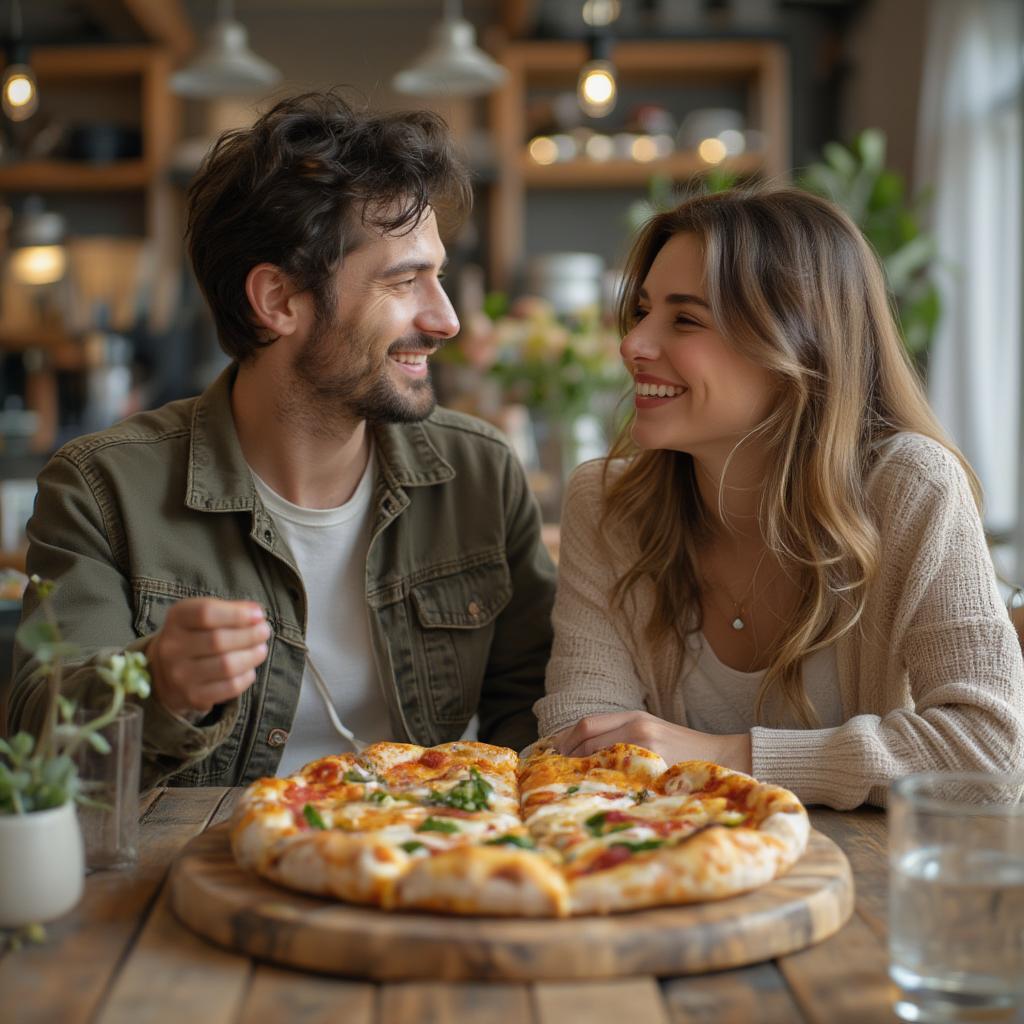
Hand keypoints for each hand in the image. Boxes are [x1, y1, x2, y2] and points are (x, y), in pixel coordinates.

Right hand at [148, 598, 269, 717]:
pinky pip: (229, 687)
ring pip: (226, 666)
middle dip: (250, 635)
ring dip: (252, 656)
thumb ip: (230, 609)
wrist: (165, 671)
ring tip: (261, 650)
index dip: (237, 614)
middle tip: (264, 632)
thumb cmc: (195, 634)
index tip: (259, 615)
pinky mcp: (192, 697)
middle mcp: (172, 647)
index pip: (205, 613)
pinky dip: (246, 677)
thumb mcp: (203, 614)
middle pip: (218, 640)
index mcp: (176, 619)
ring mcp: (180, 675)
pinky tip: (249, 669)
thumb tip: (257, 613)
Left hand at [549, 711, 752, 773]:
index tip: (553, 756)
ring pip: (597, 758)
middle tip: (556, 775)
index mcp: (633, 717)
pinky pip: (618, 776)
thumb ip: (621, 736)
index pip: (586, 725)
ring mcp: (645, 748)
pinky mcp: (655, 768)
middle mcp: (636, 728)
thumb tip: (581, 753)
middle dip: (567, 757)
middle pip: (586, 739)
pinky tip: (597, 793)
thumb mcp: (651, 732)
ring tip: (571, 785)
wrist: (722, 756)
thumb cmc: (683, 749)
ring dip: (580, 771)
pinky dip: (602, 782)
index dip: (565, 740)